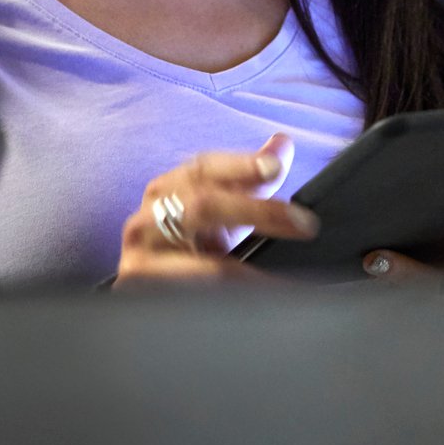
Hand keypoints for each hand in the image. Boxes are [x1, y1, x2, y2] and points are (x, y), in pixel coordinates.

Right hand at [111, 133, 318, 287]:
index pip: (204, 168)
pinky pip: (197, 297)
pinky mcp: (144, 295)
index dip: (242, 165)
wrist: (157, 300)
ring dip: (247, 269)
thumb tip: (282, 144)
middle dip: (257, 211)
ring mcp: (141, 260)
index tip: (276, 167)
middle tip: (302, 223)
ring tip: (286, 276)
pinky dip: (233, 299)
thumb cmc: (193, 248)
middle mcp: (146, 220)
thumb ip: (252, 179)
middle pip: (203, 206)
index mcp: (166, 191)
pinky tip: (258, 300)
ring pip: (201, 262)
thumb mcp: (223, 211)